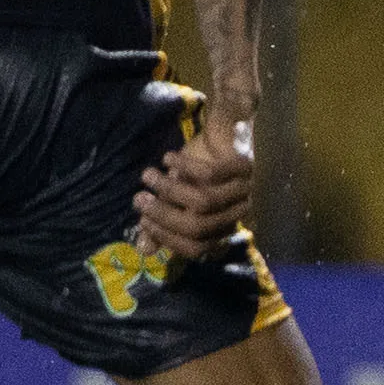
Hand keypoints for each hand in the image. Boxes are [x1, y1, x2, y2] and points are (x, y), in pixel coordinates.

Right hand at [135, 105, 256, 260]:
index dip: (168, 239)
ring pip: (203, 202)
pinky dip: (184, 166)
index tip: (144, 222)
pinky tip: (167, 158)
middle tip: (139, 199)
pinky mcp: (244, 167)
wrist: (225, 134)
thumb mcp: (176, 199)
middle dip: (164, 216)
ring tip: (146, 175)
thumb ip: (162, 225)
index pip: (197, 248)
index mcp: (222, 228)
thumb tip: (143, 249)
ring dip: (168, 189)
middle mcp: (236, 215)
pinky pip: (210, 174)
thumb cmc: (199, 171)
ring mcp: (243, 191)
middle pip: (199, 228)